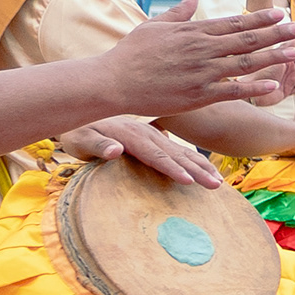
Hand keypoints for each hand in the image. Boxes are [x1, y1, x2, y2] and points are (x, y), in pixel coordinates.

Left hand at [60, 115, 221, 186]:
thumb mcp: (80, 139)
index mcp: (131, 134)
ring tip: (218, 181)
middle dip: (197, 170)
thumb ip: (98, 145)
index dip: (172, 168)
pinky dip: (195, 159)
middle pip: (175, 153)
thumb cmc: (76, 132)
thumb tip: (116, 150)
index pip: (155, 154)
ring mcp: (152, 134)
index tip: (188, 181)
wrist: (79, 109)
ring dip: (201, 165)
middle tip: (216, 185)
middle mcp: (146, 133)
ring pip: (181, 151)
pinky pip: (178, 150)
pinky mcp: (153, 137)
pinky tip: (207, 169)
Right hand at [100, 6, 294, 116]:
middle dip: (277, 34)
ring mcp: (203, 73)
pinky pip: (232, 90)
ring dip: (273, 57)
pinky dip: (254, 86)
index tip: (280, 14)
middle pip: (247, 40)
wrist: (114, 82)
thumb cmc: (132, 54)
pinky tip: (273, 83)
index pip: (235, 23)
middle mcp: (203, 50)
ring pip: (245, 63)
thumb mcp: (154, 25)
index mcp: (194, 33)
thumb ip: (179, 12)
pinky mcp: (199, 95)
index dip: (260, 19)